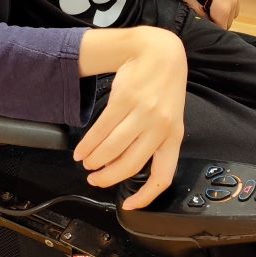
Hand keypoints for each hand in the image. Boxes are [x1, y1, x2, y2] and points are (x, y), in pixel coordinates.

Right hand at [74, 26, 186, 210]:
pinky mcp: (124, 100)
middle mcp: (160, 128)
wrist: (158, 52)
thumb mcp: (170, 115)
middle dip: (107, 177)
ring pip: (112, 149)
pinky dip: (88, 143)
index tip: (128, 205)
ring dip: (94, 161)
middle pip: (130, 165)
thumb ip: (157, 140)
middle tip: (94, 179)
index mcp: (174, 136)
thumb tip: (129, 165)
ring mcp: (143, 114)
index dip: (145, 196)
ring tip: (86, 163)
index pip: (162, 175)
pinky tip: (82, 149)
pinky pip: (102, 129)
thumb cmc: (163, 87)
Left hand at [179, 0, 239, 29]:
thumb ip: (203, 18)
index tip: (209, 23)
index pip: (223, 27)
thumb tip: (208, 25)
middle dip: (220, 19)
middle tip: (209, 13)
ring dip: (226, 10)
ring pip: (233, 10)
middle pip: (229, 20)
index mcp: (223, 9)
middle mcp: (233, 2)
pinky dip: (229, 0)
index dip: (215, 26)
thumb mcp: (193, 5)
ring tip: (214, 4)